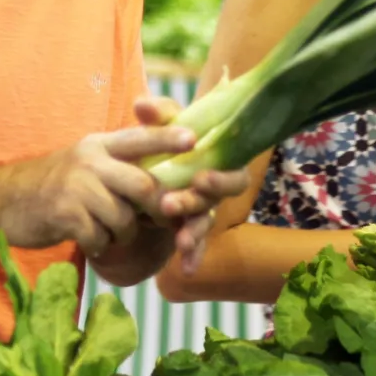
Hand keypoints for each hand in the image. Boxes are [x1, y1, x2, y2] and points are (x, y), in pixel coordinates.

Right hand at [0, 111, 195, 258]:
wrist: (0, 201)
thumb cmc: (51, 186)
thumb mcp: (83, 163)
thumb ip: (117, 166)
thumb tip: (161, 188)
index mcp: (98, 145)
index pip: (140, 136)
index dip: (168, 137)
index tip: (193, 139)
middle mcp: (89, 160)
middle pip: (143, 184)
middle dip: (156, 208)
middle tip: (159, 220)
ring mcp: (76, 187)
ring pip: (124, 217)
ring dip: (123, 234)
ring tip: (106, 233)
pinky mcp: (64, 214)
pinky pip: (101, 237)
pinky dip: (99, 245)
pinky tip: (88, 241)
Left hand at [130, 96, 248, 272]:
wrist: (154, 161)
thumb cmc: (168, 138)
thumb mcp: (163, 123)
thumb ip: (157, 114)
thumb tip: (141, 104)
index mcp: (218, 161)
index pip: (234, 174)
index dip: (221, 178)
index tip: (200, 177)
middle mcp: (214, 188)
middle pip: (216, 201)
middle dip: (195, 203)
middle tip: (169, 205)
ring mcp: (202, 210)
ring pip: (203, 224)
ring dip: (192, 233)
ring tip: (179, 242)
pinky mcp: (188, 227)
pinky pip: (194, 244)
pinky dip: (193, 256)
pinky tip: (187, 270)